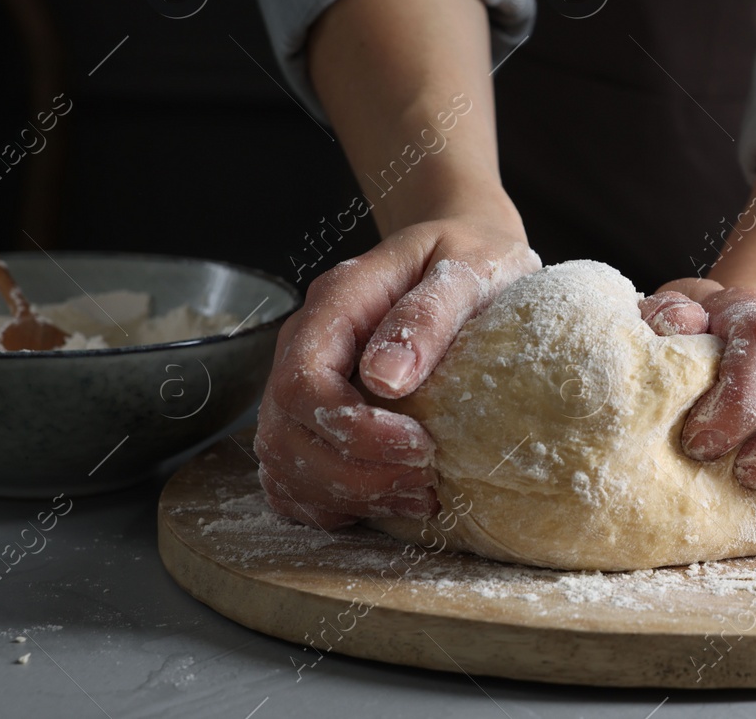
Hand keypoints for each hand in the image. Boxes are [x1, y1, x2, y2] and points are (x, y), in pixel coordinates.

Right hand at [255, 214, 539, 528]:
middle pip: (285, 433)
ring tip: (420, 497)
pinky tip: (386, 502)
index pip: (305, 382)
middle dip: (353, 473)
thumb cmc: (471, 258)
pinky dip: (331, 502)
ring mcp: (304, 383)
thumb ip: (428, 315)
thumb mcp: (468, 271)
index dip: (353, 430)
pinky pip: (295, 476)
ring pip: (284, 463)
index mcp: (335, 304)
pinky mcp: (317, 415)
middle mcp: (306, 346)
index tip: (419, 447)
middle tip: (427, 484)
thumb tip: (388, 377)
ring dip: (346, 495)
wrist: (466, 252)